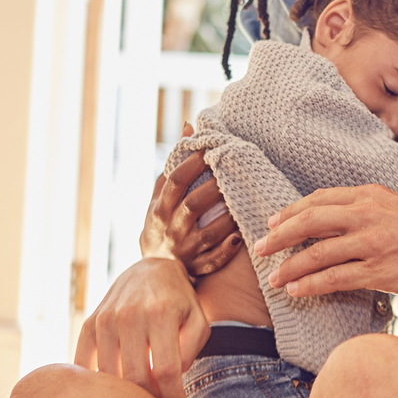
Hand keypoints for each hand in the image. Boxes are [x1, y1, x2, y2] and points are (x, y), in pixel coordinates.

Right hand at [74, 258, 209, 397]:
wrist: (151, 270)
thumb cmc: (180, 302)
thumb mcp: (198, 320)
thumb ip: (191, 349)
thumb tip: (172, 379)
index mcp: (161, 313)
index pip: (166, 370)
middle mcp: (130, 315)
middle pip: (135, 377)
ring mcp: (105, 319)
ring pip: (109, 376)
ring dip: (125, 396)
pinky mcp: (89, 324)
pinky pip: (86, 364)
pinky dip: (98, 384)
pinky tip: (114, 392)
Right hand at [141, 124, 243, 274]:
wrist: (154, 270)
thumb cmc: (161, 223)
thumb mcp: (160, 195)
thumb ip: (174, 164)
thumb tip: (190, 127)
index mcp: (160, 208)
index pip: (175, 181)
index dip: (192, 164)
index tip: (210, 149)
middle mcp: (171, 229)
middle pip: (193, 205)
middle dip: (214, 189)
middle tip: (234, 172)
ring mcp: (185, 250)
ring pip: (208, 233)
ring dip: (227, 219)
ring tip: (244, 201)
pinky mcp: (197, 268)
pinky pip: (213, 261)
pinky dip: (226, 250)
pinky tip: (240, 237)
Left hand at [255, 184, 397, 299]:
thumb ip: (369, 212)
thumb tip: (339, 227)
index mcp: (371, 195)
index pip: (319, 200)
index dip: (291, 213)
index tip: (273, 223)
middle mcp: (367, 214)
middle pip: (309, 222)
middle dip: (279, 237)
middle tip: (260, 249)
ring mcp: (373, 243)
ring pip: (317, 253)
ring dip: (290, 267)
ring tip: (275, 278)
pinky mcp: (381, 271)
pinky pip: (336, 278)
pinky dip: (311, 284)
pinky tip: (298, 291)